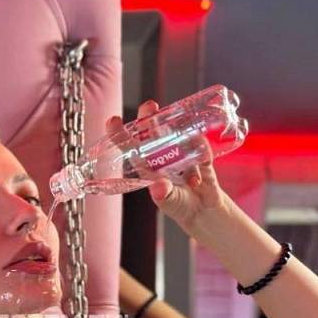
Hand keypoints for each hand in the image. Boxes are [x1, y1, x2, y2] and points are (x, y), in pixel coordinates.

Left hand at [105, 99, 228, 236]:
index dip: (121, 135)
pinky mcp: (201, 157)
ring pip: (176, 136)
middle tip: (149, 106)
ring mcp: (182, 156)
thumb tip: (159, 188)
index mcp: (150, 169)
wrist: (205, 211)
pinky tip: (200, 151)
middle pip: (153, 135)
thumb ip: (165, 195)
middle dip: (149, 119)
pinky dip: (201, 149)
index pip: (132, 149)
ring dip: (176, 128)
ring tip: (175, 115)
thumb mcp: (170, 202)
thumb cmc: (180, 206)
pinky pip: (201, 149)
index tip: (113, 120)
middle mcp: (163, 159)